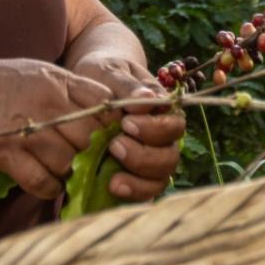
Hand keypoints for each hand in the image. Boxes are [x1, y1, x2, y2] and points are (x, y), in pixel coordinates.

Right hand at [0, 58, 114, 199]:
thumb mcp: (40, 71)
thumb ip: (73, 86)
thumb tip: (107, 106)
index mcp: (59, 81)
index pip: (106, 103)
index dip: (115, 122)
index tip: (114, 132)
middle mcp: (48, 105)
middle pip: (93, 136)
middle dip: (98, 151)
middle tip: (97, 160)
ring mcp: (28, 131)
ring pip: (71, 163)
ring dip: (74, 172)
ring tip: (70, 172)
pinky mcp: (7, 155)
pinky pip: (43, 182)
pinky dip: (51, 187)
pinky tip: (49, 182)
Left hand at [71, 54, 184, 201]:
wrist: (90, 83)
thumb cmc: (104, 74)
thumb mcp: (111, 71)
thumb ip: (128, 86)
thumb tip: (145, 99)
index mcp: (162, 109)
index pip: (173, 124)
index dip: (155, 128)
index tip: (127, 123)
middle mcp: (162, 136)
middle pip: (170, 156)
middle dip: (144, 156)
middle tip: (115, 145)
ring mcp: (151, 158)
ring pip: (161, 178)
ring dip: (139, 179)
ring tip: (112, 176)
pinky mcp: (136, 175)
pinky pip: (144, 192)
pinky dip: (133, 194)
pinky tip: (113, 188)